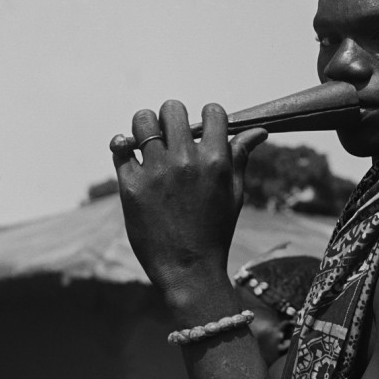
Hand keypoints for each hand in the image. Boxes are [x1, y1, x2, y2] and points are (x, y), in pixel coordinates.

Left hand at [112, 101, 265, 302]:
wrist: (188, 270)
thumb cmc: (215, 231)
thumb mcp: (234, 193)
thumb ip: (240, 157)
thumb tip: (259, 130)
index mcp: (216, 161)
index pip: (212, 111)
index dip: (208, 117)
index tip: (203, 131)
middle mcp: (185, 160)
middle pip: (172, 108)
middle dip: (173, 118)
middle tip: (172, 137)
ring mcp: (156, 172)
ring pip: (142, 121)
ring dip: (145, 128)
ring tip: (148, 144)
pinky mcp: (131, 186)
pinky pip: (119, 148)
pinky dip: (123, 148)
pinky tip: (131, 157)